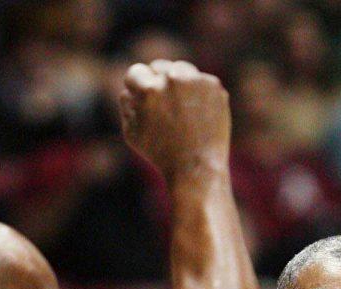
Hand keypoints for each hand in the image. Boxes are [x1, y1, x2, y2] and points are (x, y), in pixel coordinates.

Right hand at [118, 59, 229, 182]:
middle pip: (159, 66)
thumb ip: (126, 106)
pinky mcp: (214, 86)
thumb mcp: (133, 134)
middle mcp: (172, 79)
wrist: (197, 169)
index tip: (141, 98)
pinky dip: (198, 95)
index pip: (136, 72)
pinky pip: (200, 82)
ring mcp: (195, 80)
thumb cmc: (161, 156)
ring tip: (180, 110)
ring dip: (178, 84)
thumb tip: (129, 90)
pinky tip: (198, 115)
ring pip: (180, 70)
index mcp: (148, 90)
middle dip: (157, 83)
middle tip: (163, 106)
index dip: (137, 87)